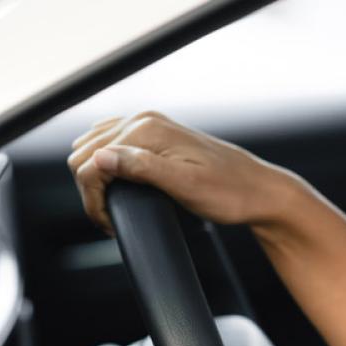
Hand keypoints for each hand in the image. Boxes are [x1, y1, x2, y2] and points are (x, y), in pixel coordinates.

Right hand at [66, 111, 302, 233]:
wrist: (260, 191)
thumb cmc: (230, 193)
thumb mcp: (185, 186)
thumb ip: (141, 168)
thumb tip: (99, 158)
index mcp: (147, 129)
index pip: (89, 160)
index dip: (92, 197)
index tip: (110, 224)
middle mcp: (145, 120)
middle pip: (85, 153)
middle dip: (91, 190)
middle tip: (111, 220)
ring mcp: (150, 126)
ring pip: (94, 148)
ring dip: (95, 179)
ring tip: (115, 208)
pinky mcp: (156, 137)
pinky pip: (113, 145)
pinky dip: (107, 166)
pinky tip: (119, 187)